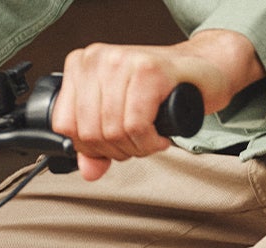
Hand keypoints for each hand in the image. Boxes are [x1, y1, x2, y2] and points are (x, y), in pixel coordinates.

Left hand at [52, 32, 264, 180]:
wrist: (201, 71)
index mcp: (81, 66)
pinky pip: (136, 126)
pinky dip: (149, 142)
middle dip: (114, 150)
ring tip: (149, 138)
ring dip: (135, 148)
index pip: (64, 125)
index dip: (88, 148)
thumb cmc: (158, 92)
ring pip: (113, 132)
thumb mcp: (117, 120)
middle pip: (89, 133)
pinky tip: (159, 136)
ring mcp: (121, 61)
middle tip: (135, 143)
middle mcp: (98, 58)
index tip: (110, 145)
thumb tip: (88, 172)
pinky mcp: (148, 70)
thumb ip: (96, 149)